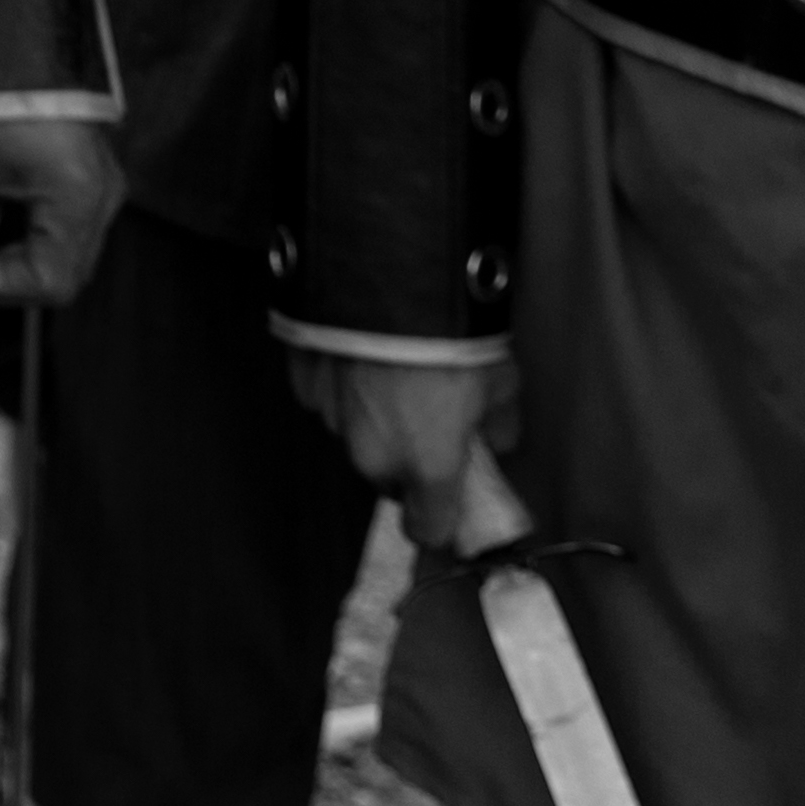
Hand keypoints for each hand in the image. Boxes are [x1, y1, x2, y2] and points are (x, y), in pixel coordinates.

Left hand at [0, 110, 123, 306]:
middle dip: (5, 274)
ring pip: (61, 249)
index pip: (51, 279)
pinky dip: (21, 226)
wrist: (7, 20)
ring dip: (11, 250)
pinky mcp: (85, 170)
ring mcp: (99, 182)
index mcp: (75, 193)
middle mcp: (101, 195)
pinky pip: (60, 220)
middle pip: (62, 271)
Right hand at [285, 347, 524, 551]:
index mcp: (427, 465)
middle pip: (388, 478)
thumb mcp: (501, 381)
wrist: (390, 277)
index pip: (428, 528)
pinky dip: (340, 384)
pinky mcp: (303, 380)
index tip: (451, 502)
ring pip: (353, 436)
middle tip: (426, 417)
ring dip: (370, 419)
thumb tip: (495, 439)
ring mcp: (331, 418)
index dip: (441, 519)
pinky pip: (323, 396)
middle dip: (406, 458)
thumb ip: (499, 423)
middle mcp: (373, 454)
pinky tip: (359, 355)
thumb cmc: (453, 336)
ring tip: (390, 374)